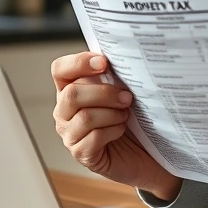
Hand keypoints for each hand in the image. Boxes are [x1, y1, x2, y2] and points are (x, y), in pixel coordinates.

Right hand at [51, 52, 181, 199]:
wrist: (147, 150)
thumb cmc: (133, 118)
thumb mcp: (123, 91)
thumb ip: (114, 74)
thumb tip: (121, 54)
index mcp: (71, 89)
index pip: (60, 69)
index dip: (79, 63)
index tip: (104, 63)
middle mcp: (65, 111)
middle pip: (72, 94)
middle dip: (104, 93)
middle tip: (127, 97)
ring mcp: (70, 134)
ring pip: (85, 117)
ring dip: (113, 113)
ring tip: (127, 114)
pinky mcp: (82, 153)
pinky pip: (94, 138)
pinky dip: (114, 130)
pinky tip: (122, 129)